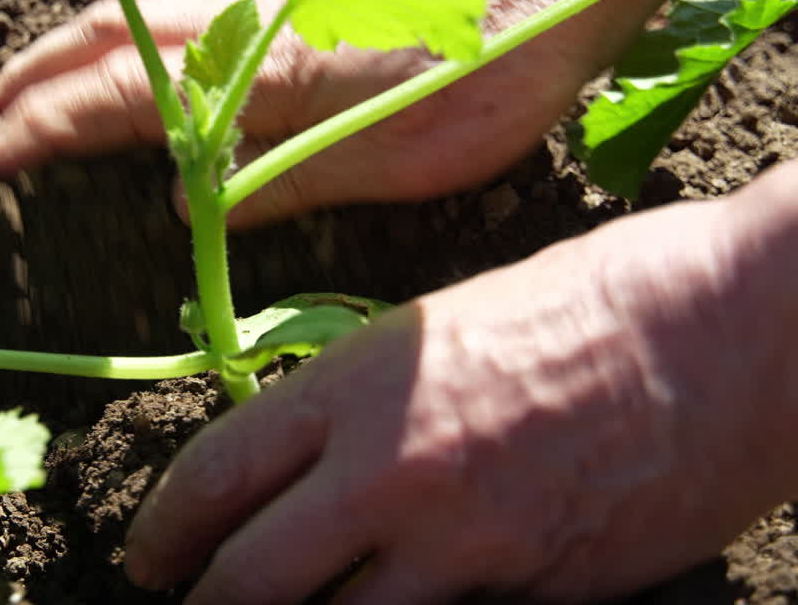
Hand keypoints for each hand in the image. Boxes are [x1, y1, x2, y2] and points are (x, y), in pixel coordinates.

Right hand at [0, 0, 680, 227]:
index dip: (47, 128)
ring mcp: (265, 0)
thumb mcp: (392, 160)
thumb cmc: (484, 75)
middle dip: (41, 78)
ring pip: (144, 17)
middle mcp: (248, 27)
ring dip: (77, 50)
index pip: (121, 100)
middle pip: (113, 41)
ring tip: (33, 84)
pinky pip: (185, 12)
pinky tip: (136, 60)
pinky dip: (133, 36)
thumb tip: (195, 216)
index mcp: (262, 76)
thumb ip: (288, 182)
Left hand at [122, 178, 797, 602]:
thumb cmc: (586, 301)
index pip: (217, 474)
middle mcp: (390, 469)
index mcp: (357, 384)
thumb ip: (361, 403)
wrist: (730, 332)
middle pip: (250, 577)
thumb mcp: (438, 329)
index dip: (164, 529)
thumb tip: (305, 467)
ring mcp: (461, 543)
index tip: (147, 557)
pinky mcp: (531, 594)